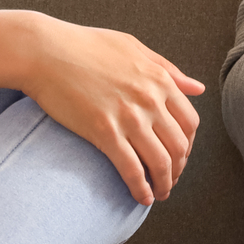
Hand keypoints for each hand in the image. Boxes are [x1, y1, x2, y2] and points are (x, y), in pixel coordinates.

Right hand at [16, 14, 203, 204]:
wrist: (44, 50)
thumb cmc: (85, 45)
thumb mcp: (133, 48)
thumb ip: (168, 69)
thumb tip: (199, 88)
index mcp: (159, 79)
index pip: (190, 122)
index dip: (188, 145)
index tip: (178, 155)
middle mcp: (150, 99)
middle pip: (179, 146)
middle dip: (178, 169)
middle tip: (169, 179)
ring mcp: (128, 117)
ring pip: (160, 162)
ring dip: (164, 184)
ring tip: (158, 194)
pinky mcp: (104, 132)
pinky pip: (132, 170)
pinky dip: (141, 189)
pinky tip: (141, 198)